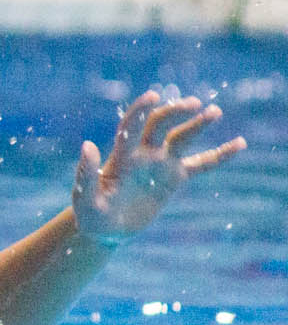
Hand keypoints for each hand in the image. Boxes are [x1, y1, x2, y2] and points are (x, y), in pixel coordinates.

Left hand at [71, 90, 245, 244]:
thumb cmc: (91, 215)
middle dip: (175, 113)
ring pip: (181, 138)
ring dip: (197, 124)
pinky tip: (239, 143)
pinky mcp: (174, 178)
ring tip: (214, 112)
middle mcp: (142, 155)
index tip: (153, 95)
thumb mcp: (85, 199)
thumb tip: (88, 145)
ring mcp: (160, 164)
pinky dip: (220, 155)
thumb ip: (86, 174)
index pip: (131, 126)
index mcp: (121, 157)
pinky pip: (202, 164)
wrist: (105, 229)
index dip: (140, 110)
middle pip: (160, 125)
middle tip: (194, 104)